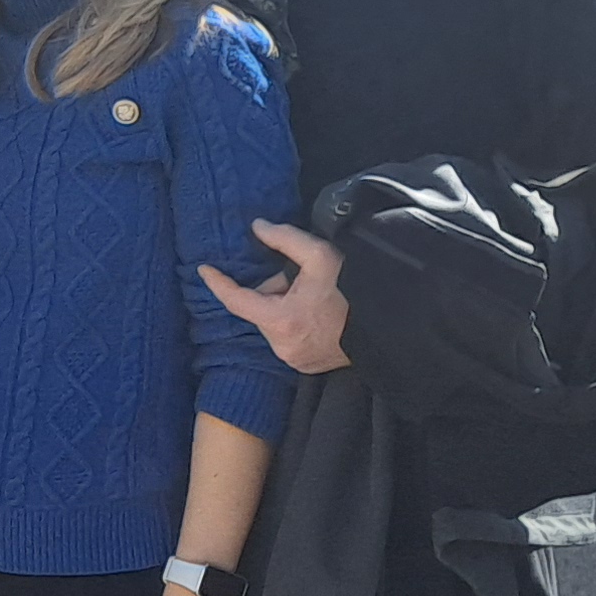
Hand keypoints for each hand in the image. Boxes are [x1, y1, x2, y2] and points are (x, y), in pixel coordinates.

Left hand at [202, 218, 349, 374]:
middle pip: (262, 309)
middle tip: (306, 282)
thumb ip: (284, 238)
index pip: (236, 300)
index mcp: (280, 321)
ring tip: (319, 299)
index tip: (204, 270)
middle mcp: (282, 347)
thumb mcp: (320, 255)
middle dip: (276, 292)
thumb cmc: (354, 290)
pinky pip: (290, 339)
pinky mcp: (307, 367)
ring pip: (276, 324)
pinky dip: (298, 325)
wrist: (390, 326)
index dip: (218, 283)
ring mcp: (295, 360)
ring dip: (287, 309)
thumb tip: (257, 227)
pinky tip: (322, 316)